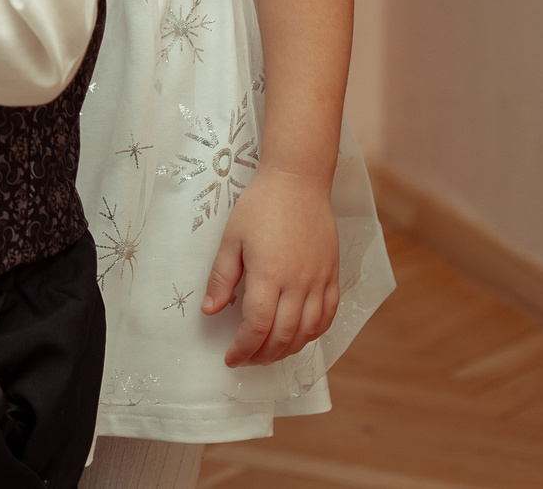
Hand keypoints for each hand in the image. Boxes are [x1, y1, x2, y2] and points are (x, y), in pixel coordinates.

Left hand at [203, 166, 341, 365]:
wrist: (298, 182)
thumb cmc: (260, 206)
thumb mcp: (231, 239)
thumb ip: (222, 278)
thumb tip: (210, 310)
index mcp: (269, 275)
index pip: (257, 327)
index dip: (243, 348)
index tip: (231, 358)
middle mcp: (298, 284)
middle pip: (283, 336)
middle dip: (263, 355)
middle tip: (247, 359)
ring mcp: (319, 281)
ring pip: (308, 331)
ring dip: (288, 349)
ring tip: (269, 353)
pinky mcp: (332, 275)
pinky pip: (328, 315)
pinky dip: (314, 333)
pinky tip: (300, 336)